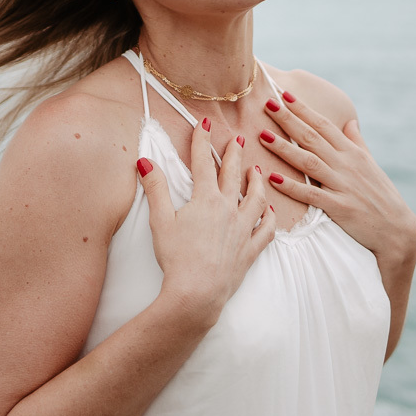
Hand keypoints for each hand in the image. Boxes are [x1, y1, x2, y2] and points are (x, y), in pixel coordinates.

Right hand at [137, 118, 276, 326]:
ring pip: (257, 198)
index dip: (202, 140)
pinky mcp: (250, 250)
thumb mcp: (160, 221)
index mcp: (205, 200)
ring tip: (256, 170)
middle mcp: (229, 209)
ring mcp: (243, 229)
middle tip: (237, 140)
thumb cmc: (176, 258)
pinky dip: (270, 218)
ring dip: (257, 181)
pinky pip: (267, 230)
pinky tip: (270, 212)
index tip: (205, 123)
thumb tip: (145, 161)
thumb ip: (155, 189)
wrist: (196, 292)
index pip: (203, 162)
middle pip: (233, 175)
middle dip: (234, 155)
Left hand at [258, 92, 415, 261]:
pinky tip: (273, 178)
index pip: (323, 125)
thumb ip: (357, 142)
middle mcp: (346, 164)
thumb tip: (350, 121)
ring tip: (263, 136)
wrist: (397, 229)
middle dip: (288, 120)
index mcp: (352, 152)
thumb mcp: (371, 164)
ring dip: (284, 148)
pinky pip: (311, 195)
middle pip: (312, 137)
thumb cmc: (382, 195)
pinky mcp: (339, 207)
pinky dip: (292, 187)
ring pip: (308, 162)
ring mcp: (342, 185)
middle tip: (267, 103)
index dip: (303, 109)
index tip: (284, 94)